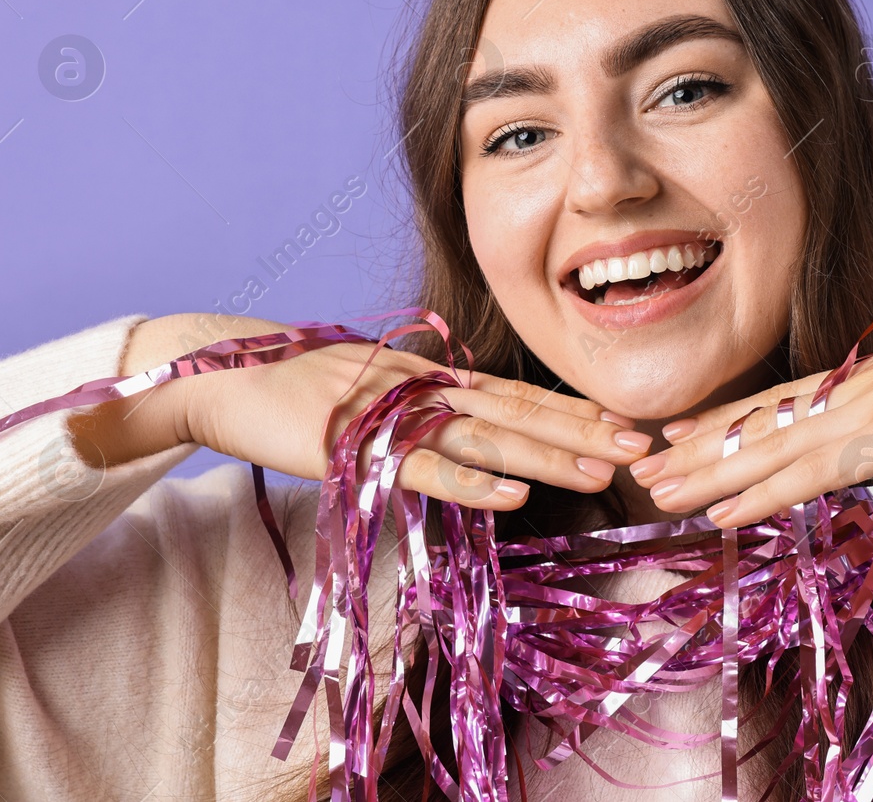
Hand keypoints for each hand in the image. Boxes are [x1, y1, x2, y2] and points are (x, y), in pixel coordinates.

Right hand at [70, 313, 652, 508]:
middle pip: (520, 411)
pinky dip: (473, 482)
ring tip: (605, 471)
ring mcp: (396, 414)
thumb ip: (426, 417)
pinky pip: (426, 468)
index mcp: (434, 379)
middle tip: (648, 447)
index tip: (631, 425)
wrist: (224, 375)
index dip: (577, 410)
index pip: (520, 394)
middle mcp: (426, 389)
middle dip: (587, 430)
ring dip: (550, 455)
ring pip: (488, 438)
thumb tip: (477, 446)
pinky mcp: (360, 445)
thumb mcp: (376, 399)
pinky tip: (516, 496)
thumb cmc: (300, 392)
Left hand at [630, 320, 872, 526]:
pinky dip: (762, 496)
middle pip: (757, 425)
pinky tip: (722, 515)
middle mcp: (847, 393)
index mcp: (858, 380)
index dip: (722, 417)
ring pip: (766, 450)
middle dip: (697, 450)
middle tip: (644, 469)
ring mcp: (860, 414)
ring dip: (708, 476)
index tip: (676, 428)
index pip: (775, 401)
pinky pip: (808, 476)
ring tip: (659, 494)